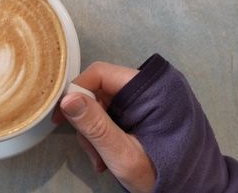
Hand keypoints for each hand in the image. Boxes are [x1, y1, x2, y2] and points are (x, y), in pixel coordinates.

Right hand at [53, 62, 155, 192]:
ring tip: (100, 159)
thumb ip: (96, 126)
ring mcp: (148, 99)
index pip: (100, 73)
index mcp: (151, 88)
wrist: (194, 191)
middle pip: (99, 90)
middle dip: (87, 121)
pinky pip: (113, 114)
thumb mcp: (124, 154)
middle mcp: (150, 86)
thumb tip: (67, 98)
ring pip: (103, 104)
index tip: (62, 117)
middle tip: (88, 149)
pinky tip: (107, 156)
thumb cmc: (164, 175)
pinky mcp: (145, 111)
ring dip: (94, 132)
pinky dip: (104, 134)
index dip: (76, 92)